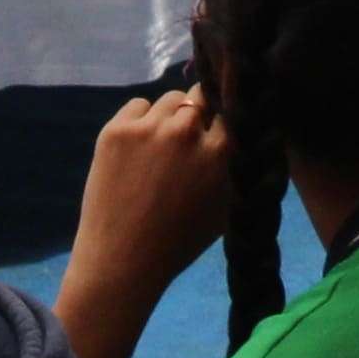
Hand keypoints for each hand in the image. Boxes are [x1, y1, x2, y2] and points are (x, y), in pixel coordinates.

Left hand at [73, 84, 235, 300]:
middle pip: (200, 97)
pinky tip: (136, 148)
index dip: (222, 122)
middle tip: (187, 138)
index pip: (230, 112)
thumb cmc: (179, 242)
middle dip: (198, 114)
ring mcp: (150, 127)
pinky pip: (137, 106)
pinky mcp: (117, 128)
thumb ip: (236, 167)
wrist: (123, 259)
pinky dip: (140, 120)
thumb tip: (241, 134)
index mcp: (220, 151)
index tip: (215, 132)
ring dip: (170, 116)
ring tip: (160, 146)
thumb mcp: (226, 207)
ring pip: (169, 100)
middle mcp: (188, 130)